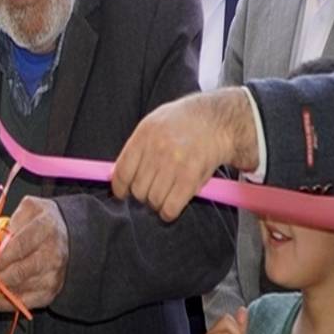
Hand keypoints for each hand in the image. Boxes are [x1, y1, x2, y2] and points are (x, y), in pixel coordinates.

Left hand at [0, 196, 67, 311]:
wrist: (70, 234)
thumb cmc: (43, 222)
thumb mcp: (29, 209)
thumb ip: (9, 220)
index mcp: (45, 228)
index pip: (19, 246)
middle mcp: (52, 253)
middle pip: (19, 271)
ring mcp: (54, 274)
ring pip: (21, 288)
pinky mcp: (52, 290)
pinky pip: (28, 302)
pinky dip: (8, 303)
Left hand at [111, 88, 258, 221]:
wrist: (216, 120)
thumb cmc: (182, 123)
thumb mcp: (152, 125)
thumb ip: (135, 149)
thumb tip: (116, 174)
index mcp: (144, 136)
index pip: (122, 172)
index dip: (119, 188)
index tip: (122, 193)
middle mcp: (157, 150)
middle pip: (138, 188)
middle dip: (141, 195)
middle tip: (150, 191)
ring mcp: (174, 164)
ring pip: (153, 199)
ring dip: (156, 203)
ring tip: (163, 197)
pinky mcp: (191, 177)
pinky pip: (171, 206)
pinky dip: (168, 213)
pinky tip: (170, 209)